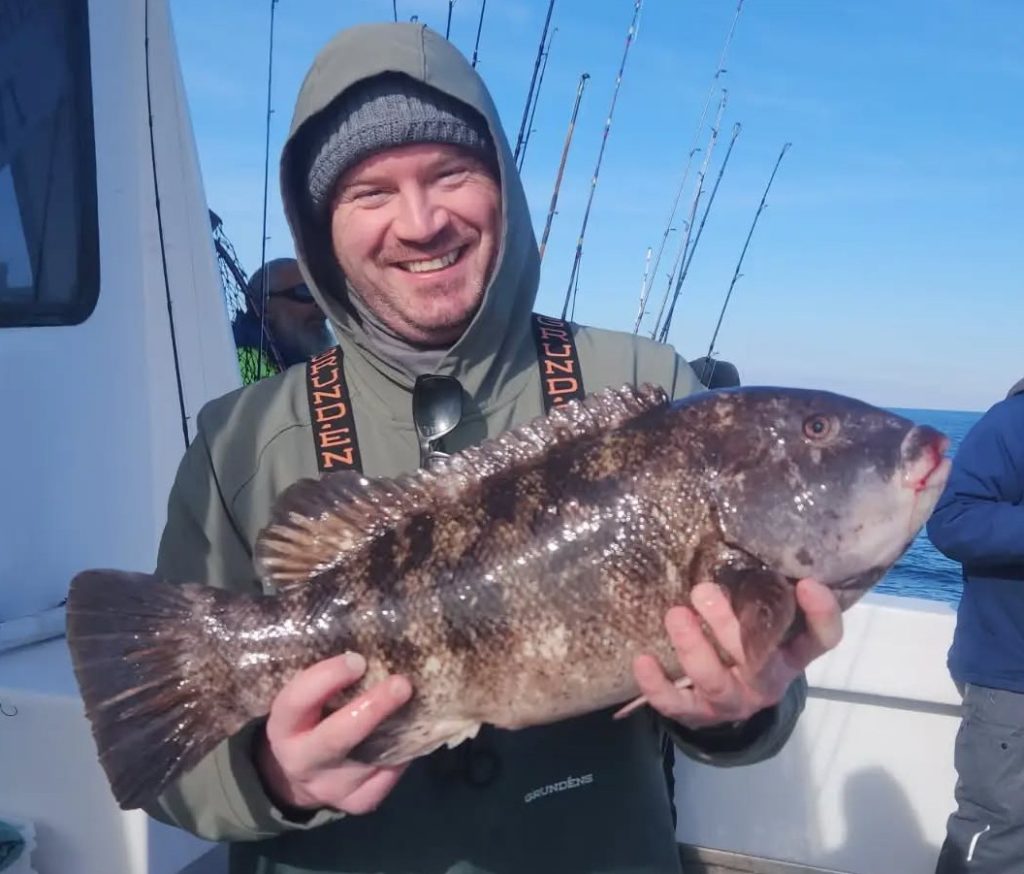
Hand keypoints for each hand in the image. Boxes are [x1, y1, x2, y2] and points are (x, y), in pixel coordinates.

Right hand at [256, 652, 412, 814]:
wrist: (296, 776)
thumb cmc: (308, 719)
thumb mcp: (304, 700)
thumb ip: (327, 680)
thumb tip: (372, 645)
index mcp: (284, 727)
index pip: (298, 701)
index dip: (326, 678)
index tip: (358, 660)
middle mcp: (302, 761)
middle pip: (336, 738)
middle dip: (372, 709)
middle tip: (402, 683)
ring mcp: (331, 788)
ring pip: (371, 758)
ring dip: (399, 727)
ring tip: (417, 701)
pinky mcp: (358, 803)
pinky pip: (389, 774)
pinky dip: (405, 749)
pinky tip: (413, 729)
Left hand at [632, 578, 841, 729]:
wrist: (725, 705)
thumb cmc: (744, 647)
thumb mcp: (761, 624)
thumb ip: (761, 595)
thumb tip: (746, 536)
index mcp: (790, 656)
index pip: (820, 640)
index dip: (821, 616)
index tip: (808, 584)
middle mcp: (767, 680)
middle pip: (756, 658)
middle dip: (728, 624)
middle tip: (704, 590)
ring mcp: (732, 700)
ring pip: (715, 680)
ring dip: (693, 647)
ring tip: (675, 615)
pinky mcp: (698, 714)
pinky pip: (677, 704)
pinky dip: (657, 685)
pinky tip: (642, 660)